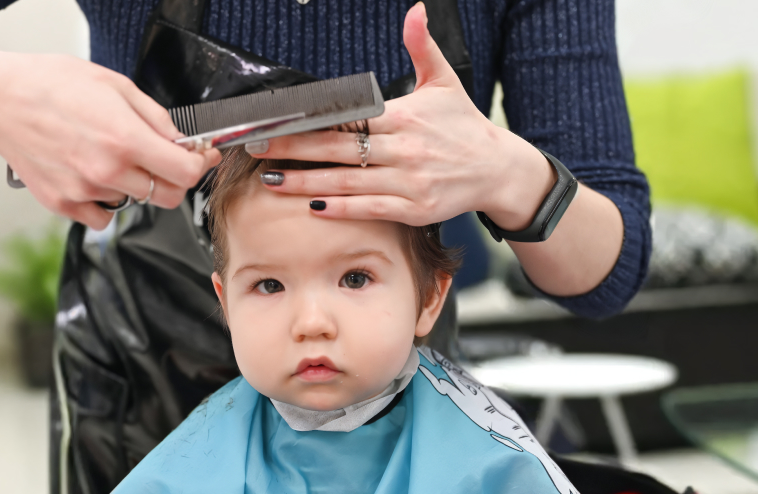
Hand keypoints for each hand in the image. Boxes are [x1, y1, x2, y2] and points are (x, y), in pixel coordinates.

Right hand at [0, 49, 220, 228]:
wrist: (1, 101)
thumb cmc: (52, 85)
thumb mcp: (116, 86)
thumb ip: (155, 118)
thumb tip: (181, 141)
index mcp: (125, 139)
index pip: (185, 173)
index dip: (198, 165)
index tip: (198, 157)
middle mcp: (107, 171)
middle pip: (166, 196)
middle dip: (171, 179)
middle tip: (159, 159)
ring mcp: (84, 192)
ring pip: (133, 203)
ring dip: (133, 185)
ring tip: (109, 156)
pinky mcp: (64, 205)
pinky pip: (102, 216)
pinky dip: (104, 201)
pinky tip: (91, 175)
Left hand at [249, 3, 551, 228]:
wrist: (498, 170)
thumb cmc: (464, 126)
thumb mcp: (445, 82)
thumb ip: (422, 46)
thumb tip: (416, 9)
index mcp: (405, 117)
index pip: (349, 116)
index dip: (311, 119)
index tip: (278, 119)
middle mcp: (405, 150)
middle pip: (338, 150)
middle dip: (294, 149)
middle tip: (258, 148)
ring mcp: (409, 183)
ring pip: (347, 183)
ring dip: (306, 183)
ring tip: (272, 179)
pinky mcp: (415, 210)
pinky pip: (369, 209)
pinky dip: (340, 209)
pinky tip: (312, 206)